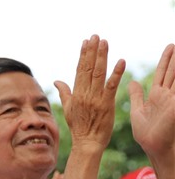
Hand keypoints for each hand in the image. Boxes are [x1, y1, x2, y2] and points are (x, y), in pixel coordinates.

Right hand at [54, 35, 124, 151]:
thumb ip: (65, 92)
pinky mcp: (107, 104)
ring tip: (105, 42)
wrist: (87, 142)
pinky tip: (121, 62)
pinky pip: (112, 86)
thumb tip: (56, 81)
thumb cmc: (79, 127)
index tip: (86, 42)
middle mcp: (85, 93)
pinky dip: (116, 73)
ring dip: (102, 56)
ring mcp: (96, 98)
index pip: (80, 70)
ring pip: (99, 73)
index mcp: (77, 93)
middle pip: (88, 68)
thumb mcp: (68, 108)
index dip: (83, 55)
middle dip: (92, 51)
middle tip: (96, 36)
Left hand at [130, 43, 174, 161]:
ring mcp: (174, 100)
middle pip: (173, 71)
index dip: (167, 60)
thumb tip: (132, 82)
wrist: (153, 148)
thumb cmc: (147, 133)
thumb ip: (137, 95)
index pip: (164, 73)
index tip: (170, 46)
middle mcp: (168, 95)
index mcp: (158, 95)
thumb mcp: (139, 110)